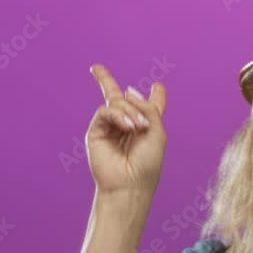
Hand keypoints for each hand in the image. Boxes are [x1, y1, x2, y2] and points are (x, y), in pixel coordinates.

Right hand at [85, 64, 167, 195]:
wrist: (129, 184)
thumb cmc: (148, 163)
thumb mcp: (157, 132)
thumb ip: (148, 108)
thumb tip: (128, 90)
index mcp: (147, 127)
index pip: (150, 108)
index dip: (155, 96)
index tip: (157, 86)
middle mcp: (127, 125)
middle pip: (119, 98)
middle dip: (105, 81)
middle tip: (95, 68)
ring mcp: (110, 127)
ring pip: (117, 101)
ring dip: (130, 111)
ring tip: (138, 128)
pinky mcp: (97, 131)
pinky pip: (106, 110)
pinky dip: (119, 115)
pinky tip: (129, 127)